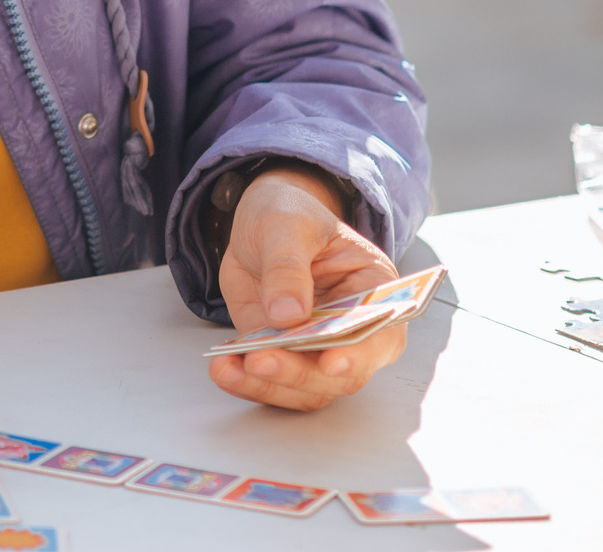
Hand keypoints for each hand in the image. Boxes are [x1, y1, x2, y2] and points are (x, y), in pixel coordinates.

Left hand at [207, 168, 402, 411]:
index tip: (331, 362)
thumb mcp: (287, 225)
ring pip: (306, 388)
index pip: (379, 333)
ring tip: (229, 368)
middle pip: (340, 373)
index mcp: (375, 291)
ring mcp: (317, 347)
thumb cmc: (289, 214)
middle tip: (260, 361)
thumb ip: (287, 267)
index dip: (359, 354)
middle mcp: (353, 329)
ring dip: (268, 385)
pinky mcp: (283, 354)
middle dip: (300, 373)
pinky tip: (223, 369)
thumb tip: (287, 314)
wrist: (258, 223)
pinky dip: (246, 381)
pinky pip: (271, 382)